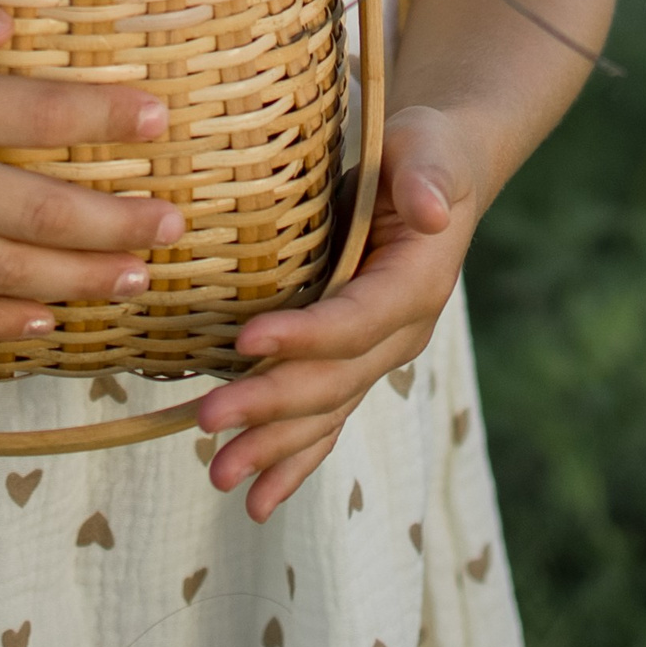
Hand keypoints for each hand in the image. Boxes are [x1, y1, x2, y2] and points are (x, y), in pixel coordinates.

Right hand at [0, 0, 183, 343]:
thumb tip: (13, 24)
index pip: (39, 111)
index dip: (109, 117)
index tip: (162, 117)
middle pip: (41, 211)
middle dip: (120, 220)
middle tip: (177, 222)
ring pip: (5, 274)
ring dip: (82, 277)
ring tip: (140, 274)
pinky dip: (2, 323)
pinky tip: (47, 320)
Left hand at [191, 105, 478, 521]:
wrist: (436, 175)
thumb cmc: (422, 150)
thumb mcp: (427, 147)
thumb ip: (428, 176)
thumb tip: (431, 211)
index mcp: (417, 284)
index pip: (356, 320)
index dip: (305, 337)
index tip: (247, 342)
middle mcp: (401, 332)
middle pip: (332, 379)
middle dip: (271, 405)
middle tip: (209, 421)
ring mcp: (378, 354)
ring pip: (325, 411)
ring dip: (273, 447)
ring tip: (219, 473)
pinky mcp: (354, 361)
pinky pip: (326, 420)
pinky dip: (293, 460)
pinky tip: (256, 499)